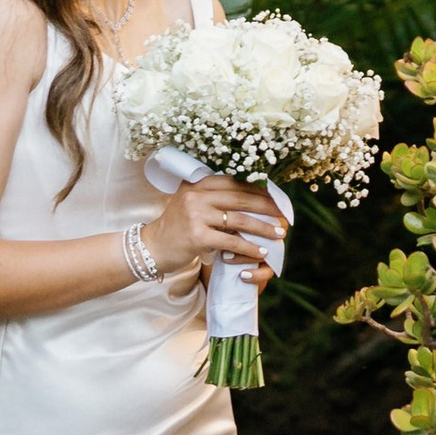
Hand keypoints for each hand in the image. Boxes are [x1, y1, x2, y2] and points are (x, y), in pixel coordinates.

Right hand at [147, 174, 283, 288]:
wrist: (151, 247)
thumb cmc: (176, 227)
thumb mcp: (191, 204)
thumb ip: (213, 197)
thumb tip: (249, 196)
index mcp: (198, 185)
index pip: (234, 183)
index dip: (257, 190)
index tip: (275, 198)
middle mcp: (197, 196)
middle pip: (240, 199)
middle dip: (266, 207)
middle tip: (284, 215)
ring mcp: (196, 215)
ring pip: (238, 220)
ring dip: (262, 228)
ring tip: (279, 233)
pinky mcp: (197, 236)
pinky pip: (230, 241)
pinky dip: (248, 247)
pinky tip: (260, 251)